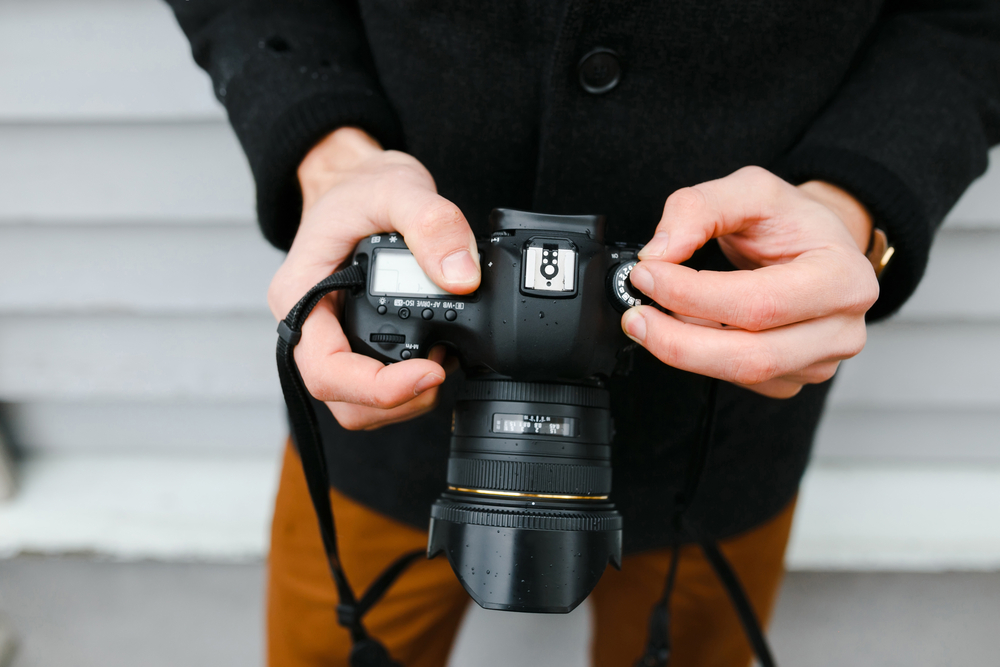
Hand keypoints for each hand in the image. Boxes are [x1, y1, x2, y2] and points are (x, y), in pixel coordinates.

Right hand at [268, 127, 478, 428]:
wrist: (353, 181)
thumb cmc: (359, 186)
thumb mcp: (396, 186)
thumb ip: (431, 224)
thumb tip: (460, 277)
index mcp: (299, 295)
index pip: (325, 371)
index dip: (377, 387)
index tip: (429, 372)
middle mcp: (307, 326)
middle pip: (342, 400)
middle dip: (397, 401)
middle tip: (441, 370)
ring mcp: (329, 339)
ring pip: (358, 405)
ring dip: (404, 401)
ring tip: (439, 362)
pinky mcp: (352, 343)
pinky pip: (372, 388)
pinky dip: (406, 387)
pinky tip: (433, 356)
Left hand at [621, 167, 878, 398]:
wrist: (820, 244)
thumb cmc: (793, 221)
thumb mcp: (750, 189)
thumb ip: (700, 208)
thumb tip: (660, 252)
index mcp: (842, 279)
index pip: (760, 303)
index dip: (693, 295)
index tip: (647, 274)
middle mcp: (841, 329)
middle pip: (751, 356)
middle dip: (678, 341)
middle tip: (635, 316)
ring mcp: (819, 361)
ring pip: (740, 373)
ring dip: (684, 349)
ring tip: (652, 318)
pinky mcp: (792, 379)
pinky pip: (739, 380)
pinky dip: (701, 356)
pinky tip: (686, 328)